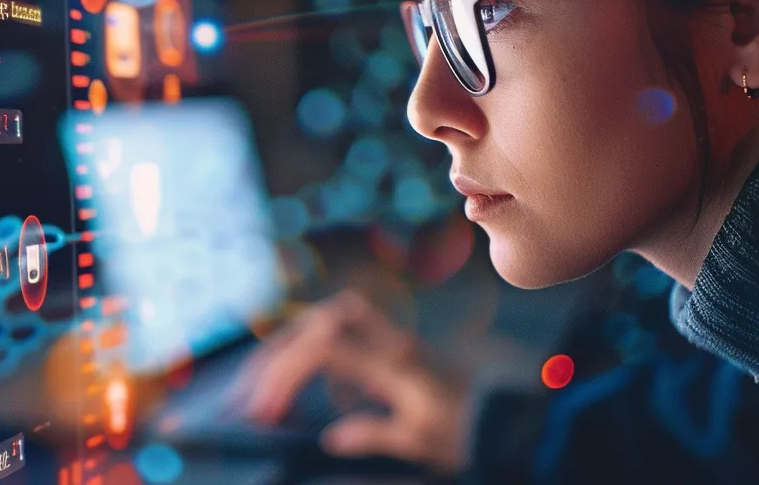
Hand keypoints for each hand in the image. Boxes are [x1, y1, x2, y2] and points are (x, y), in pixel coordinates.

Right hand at [234, 291, 469, 472]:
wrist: (507, 414)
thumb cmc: (465, 428)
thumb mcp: (420, 440)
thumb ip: (374, 434)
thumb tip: (331, 439)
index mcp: (393, 362)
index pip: (323, 348)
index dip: (285, 372)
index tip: (265, 409)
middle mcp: (390, 341)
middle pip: (320, 322)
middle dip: (278, 352)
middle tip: (251, 391)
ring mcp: (393, 339)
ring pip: (332, 318)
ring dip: (296, 344)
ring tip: (271, 384)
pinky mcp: (395, 346)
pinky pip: (348, 332)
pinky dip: (321, 352)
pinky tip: (319, 390)